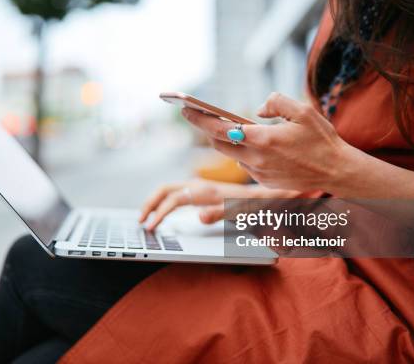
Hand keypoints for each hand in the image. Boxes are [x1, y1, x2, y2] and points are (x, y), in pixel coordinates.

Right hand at [139, 179, 297, 230]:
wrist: (273, 195)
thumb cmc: (259, 205)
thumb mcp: (242, 212)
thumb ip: (222, 213)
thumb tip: (199, 217)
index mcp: (207, 191)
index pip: (174, 199)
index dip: (160, 213)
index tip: (150, 228)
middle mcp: (201, 186)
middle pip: (166, 189)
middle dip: (150, 204)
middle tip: (140, 222)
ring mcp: (201, 187)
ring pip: (170, 190)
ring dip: (154, 202)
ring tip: (145, 218)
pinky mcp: (204, 192)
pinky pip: (177, 193)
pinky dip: (164, 201)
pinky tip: (162, 213)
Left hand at [181, 92, 353, 192]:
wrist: (338, 172)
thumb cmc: (322, 140)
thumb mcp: (303, 111)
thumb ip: (276, 102)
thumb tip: (258, 110)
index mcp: (263, 140)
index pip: (219, 130)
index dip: (199, 119)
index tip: (186, 109)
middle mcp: (256, 159)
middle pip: (220, 144)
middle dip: (211, 130)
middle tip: (205, 116)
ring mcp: (259, 174)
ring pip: (233, 156)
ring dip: (230, 143)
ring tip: (235, 129)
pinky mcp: (264, 182)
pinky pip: (247, 165)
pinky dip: (246, 154)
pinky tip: (260, 146)